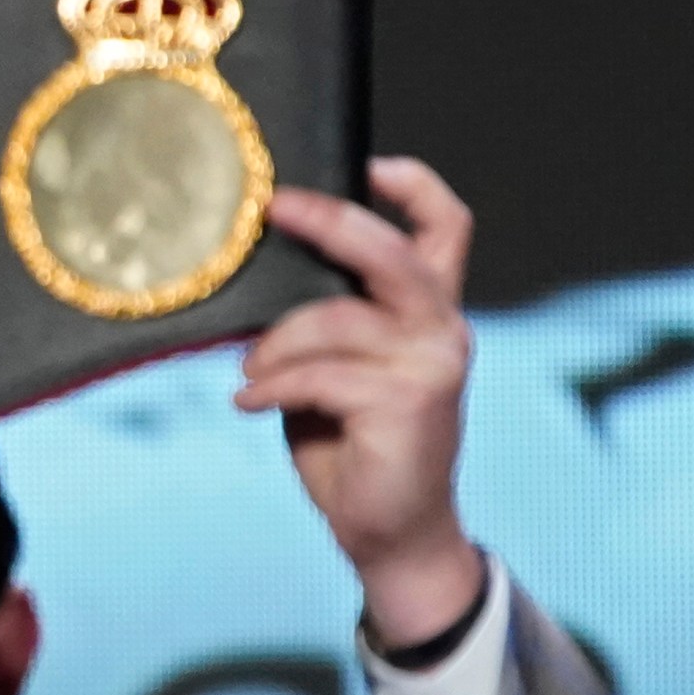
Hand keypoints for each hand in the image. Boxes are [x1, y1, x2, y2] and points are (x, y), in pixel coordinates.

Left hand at [238, 157, 485, 645]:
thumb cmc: (353, 445)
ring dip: (275, 344)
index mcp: (429, 312)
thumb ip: (322, 324)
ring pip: (336, 318)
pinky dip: (273, 386)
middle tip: (271, 210)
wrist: (389, 531)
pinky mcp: (407, 404)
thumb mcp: (334, 371)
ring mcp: (431, 365)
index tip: (365, 163)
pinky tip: (250, 405)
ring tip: (249, 374)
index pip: (444, 228)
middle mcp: (442, 329)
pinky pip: (320, 374)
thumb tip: (258, 283)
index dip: (411, 186)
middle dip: (328, 221)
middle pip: (391, 250)